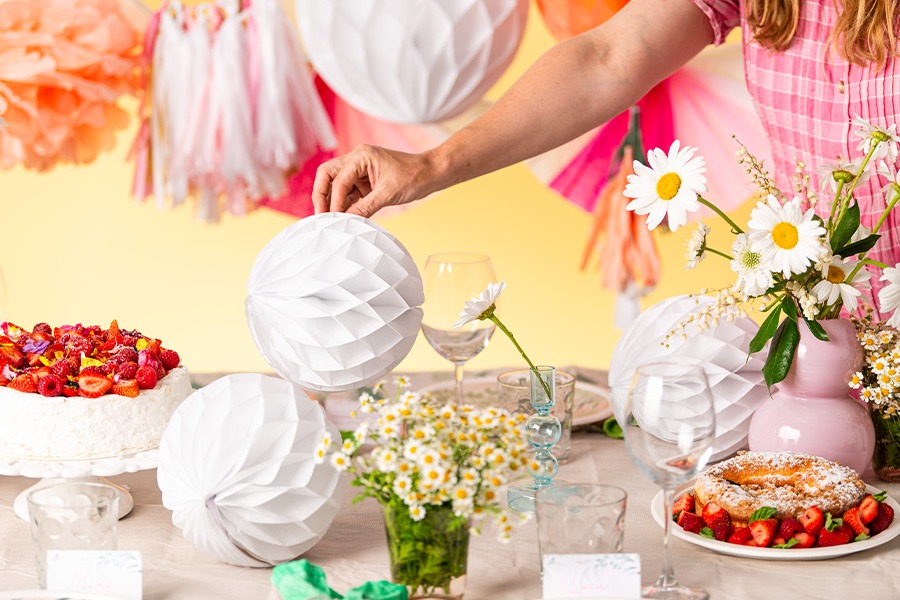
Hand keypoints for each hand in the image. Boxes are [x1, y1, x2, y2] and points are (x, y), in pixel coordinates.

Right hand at [312, 144, 436, 217]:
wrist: (432, 173)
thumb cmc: (413, 177)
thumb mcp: (388, 194)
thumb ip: (364, 208)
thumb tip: (345, 221)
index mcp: (361, 155)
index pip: (338, 179)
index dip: (333, 200)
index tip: (333, 219)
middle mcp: (357, 159)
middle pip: (327, 175)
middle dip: (322, 195)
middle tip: (320, 216)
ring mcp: (360, 170)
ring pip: (335, 185)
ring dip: (332, 202)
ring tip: (331, 221)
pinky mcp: (365, 181)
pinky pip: (348, 192)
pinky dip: (344, 204)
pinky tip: (343, 218)